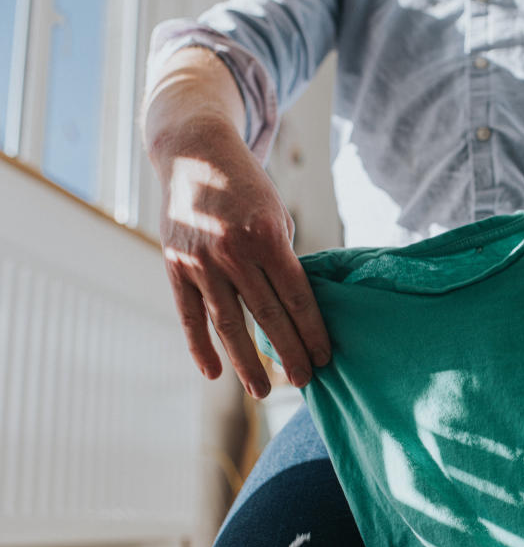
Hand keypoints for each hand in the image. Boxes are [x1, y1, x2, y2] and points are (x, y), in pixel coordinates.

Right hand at [150, 117, 330, 397]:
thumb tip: (295, 310)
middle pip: (267, 316)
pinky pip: (189, 316)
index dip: (312, 331)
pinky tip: (214, 373)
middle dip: (288, 353)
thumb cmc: (247, 189)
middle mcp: (233, 251)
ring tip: (264, 391)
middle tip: (304, 381)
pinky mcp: (175, 266)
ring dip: (247, 362)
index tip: (325, 357)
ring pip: (228, 324)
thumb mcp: (276, 216)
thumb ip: (282, 260)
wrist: (195, 154)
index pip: (296, 297)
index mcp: (267, 237)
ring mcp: (200, 261)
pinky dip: (200, 347)